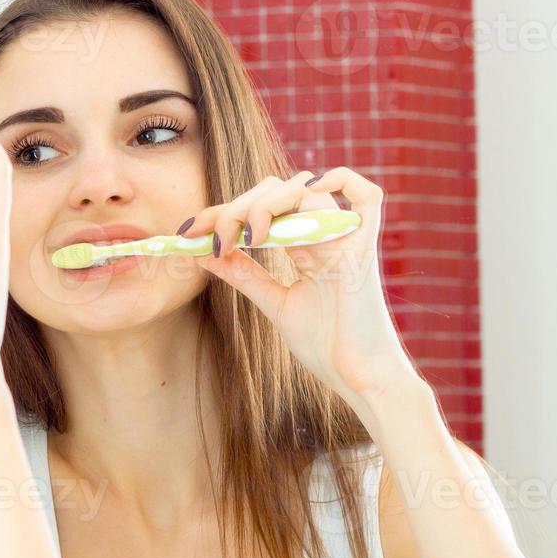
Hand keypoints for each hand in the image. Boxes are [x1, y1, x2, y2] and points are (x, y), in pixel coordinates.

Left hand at [182, 168, 415, 405]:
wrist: (355, 377)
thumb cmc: (324, 345)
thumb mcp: (274, 303)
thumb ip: (244, 275)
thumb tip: (203, 252)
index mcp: (305, 245)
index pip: (259, 206)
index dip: (221, 213)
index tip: (188, 232)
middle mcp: (325, 234)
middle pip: (276, 190)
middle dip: (234, 209)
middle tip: (212, 240)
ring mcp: (346, 238)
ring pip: (302, 189)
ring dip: (262, 205)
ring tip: (246, 239)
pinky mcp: (365, 249)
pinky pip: (368, 196)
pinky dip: (341, 180)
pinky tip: (307, 194)